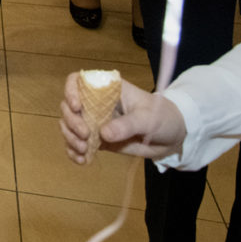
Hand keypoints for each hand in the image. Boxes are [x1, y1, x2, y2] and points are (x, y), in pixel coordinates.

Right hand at [60, 72, 187, 163]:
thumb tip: (103, 134)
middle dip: (71, 121)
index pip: (77, 81)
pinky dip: (74, 152)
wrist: (171, 137)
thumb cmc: (162, 117)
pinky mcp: (97, 140)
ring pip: (68, 126)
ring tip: (84, 150)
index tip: (76, 107)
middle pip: (68, 106)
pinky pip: (77, 144)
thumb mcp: (148, 119)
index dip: (70, 91)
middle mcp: (95, 103)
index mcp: (106, 89)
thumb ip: (127, 125)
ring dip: (70, 138)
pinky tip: (81, 160)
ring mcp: (94, 122)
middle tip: (85, 136)